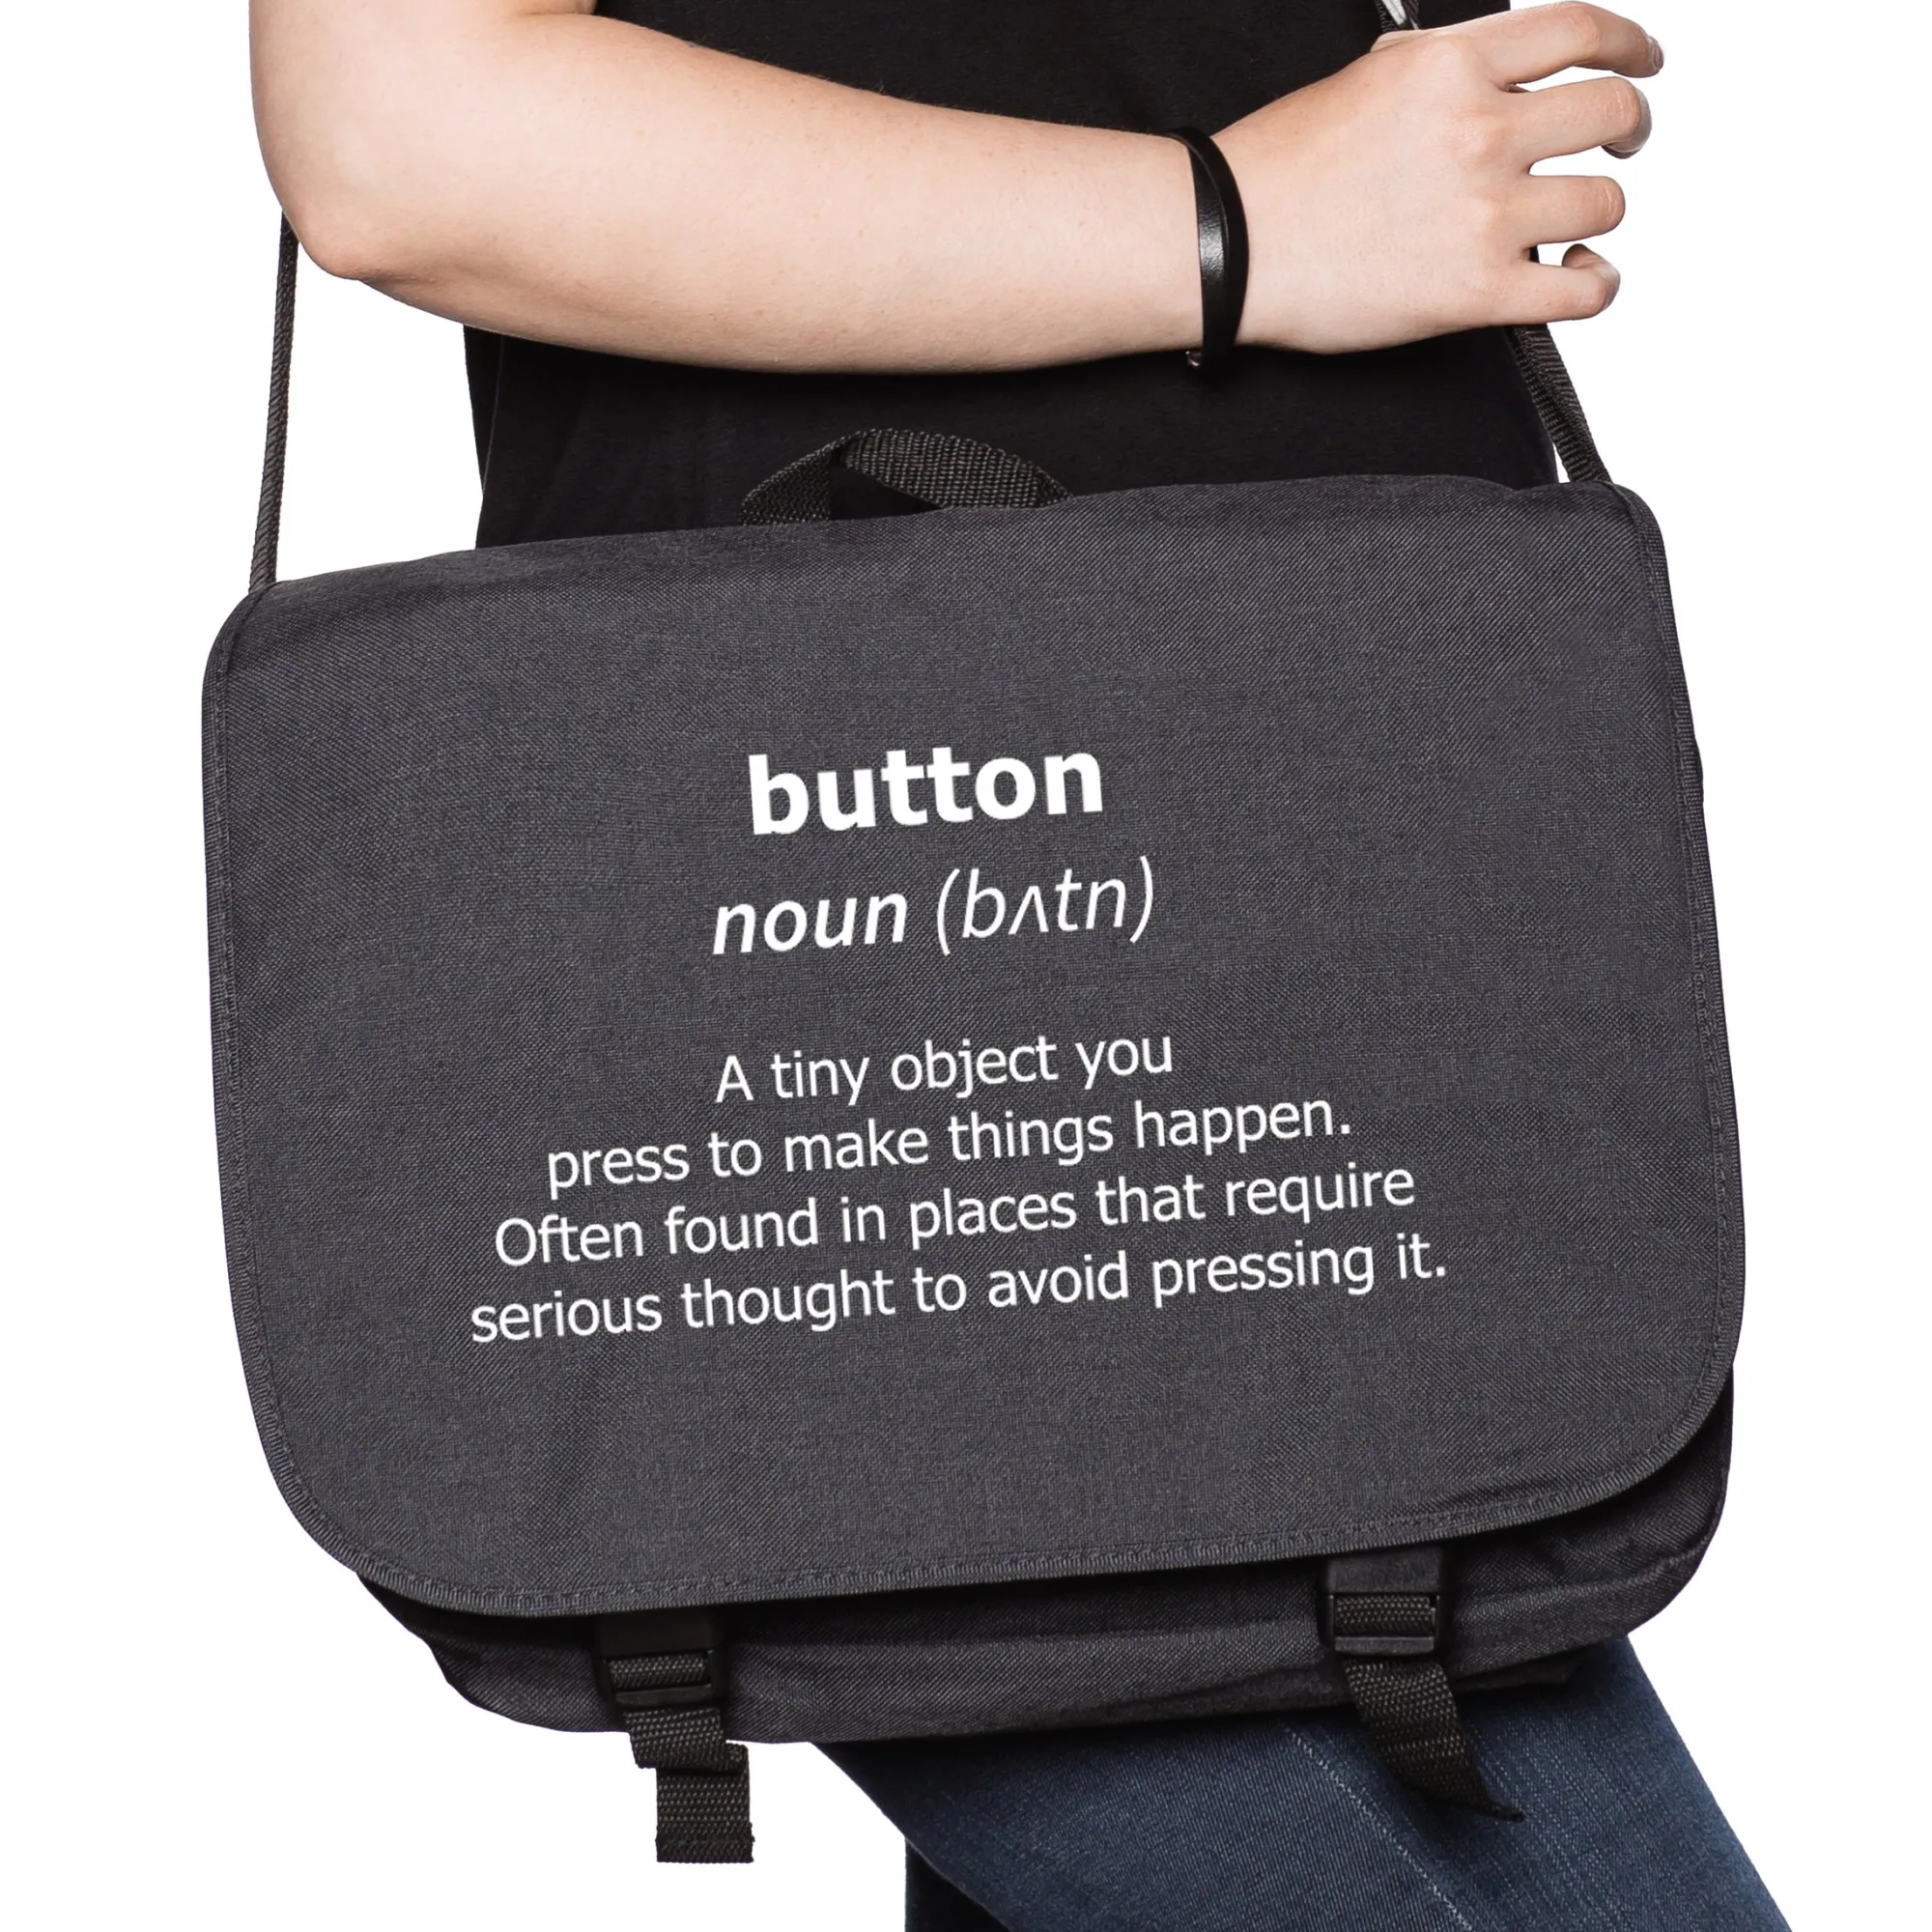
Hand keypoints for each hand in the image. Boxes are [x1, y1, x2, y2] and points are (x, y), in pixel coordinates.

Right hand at [1217, 2, 1660, 353]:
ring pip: (1605, 203)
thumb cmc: (1276, 172)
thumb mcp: (1366, 78)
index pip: (1580, 33)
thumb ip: (1440, 69)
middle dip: (1627, 128)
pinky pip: (1586, 290)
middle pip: (1611, 114)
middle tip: (1619, 145)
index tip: (1641, 62)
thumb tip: (1488, 73)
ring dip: (1597, 213)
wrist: (1227, 244)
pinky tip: (1580, 276)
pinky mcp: (1476, 292)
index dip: (1629, 47)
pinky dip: (1597, 284)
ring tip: (1570, 225)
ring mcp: (1484, 214)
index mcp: (1451, 66)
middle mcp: (1479, 131)